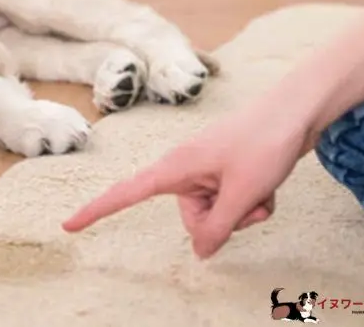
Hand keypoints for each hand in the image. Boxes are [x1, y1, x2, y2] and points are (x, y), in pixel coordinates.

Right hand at [62, 103, 310, 258]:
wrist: (296, 110)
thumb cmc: (263, 143)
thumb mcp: (241, 194)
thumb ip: (217, 228)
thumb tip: (200, 253)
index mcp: (174, 168)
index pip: (125, 193)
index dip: (96, 211)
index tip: (67, 225)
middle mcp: (185, 170)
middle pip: (192, 219)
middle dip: (223, 221)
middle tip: (248, 200)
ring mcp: (206, 171)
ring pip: (216, 214)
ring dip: (243, 211)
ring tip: (261, 188)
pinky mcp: (225, 172)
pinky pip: (231, 203)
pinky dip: (251, 202)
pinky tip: (267, 185)